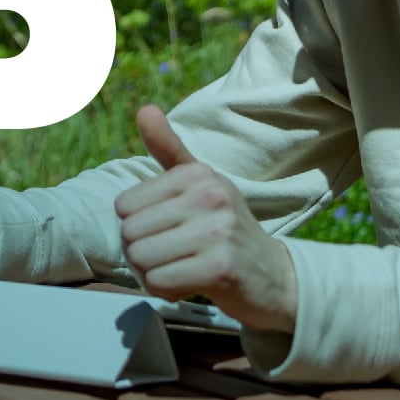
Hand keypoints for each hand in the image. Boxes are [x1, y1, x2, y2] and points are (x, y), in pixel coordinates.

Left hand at [114, 107, 298, 331]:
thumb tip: (145, 109)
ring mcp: (217, 231)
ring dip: (153, 273)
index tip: (168, 230)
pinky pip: (159, 281)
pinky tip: (190, 284)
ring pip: (141, 258)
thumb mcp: (202, 185)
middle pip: (129, 233)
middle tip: (173, 255)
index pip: (124, 205)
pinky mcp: (220, 268)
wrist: (275, 277)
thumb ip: (169, 149)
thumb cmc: (225, 230)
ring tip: (182, 268)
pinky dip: (166, 290)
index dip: (137, 226)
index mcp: (198, 174)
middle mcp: (210, 196)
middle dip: (143, 252)